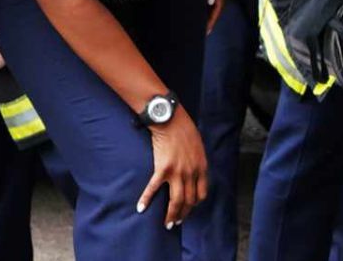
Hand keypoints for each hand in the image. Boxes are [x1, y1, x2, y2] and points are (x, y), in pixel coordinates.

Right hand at [137, 109, 207, 228]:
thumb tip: (193, 171)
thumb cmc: (184, 129)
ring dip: (171, 215)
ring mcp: (177, 172)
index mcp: (201, 167)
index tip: (188, 208)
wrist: (171, 120)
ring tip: (167, 224)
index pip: (201, 193)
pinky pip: (154, 189)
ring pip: (176, 201)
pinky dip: (146, 199)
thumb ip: (196, 161)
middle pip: (189, 200)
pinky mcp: (162, 169)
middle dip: (183, 214)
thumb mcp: (198, 146)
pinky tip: (141, 208)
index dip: (194, 204)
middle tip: (176, 222)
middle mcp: (191, 173)